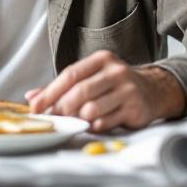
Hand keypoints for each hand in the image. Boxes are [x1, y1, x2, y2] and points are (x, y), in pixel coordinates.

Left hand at [25, 50, 185, 132]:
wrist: (154, 90)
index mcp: (101, 60)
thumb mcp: (91, 78)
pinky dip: (95, 126)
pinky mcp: (135, 108)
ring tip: (78, 120)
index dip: (50, 93)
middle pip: (80, 92)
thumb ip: (62, 87)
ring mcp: (127, 90)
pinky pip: (106, 122)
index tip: (36, 108)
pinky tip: (95, 124)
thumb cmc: (114, 85)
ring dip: (79, 119)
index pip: (70, 75)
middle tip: (53, 119)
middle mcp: (115, 71)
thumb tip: (32, 97)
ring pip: (92, 109)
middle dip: (62, 108)